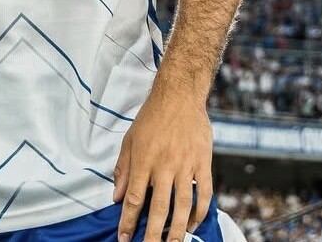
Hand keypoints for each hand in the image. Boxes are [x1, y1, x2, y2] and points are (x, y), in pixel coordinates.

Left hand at [113, 86, 212, 241]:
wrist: (179, 94)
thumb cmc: (152, 116)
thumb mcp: (130, 139)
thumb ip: (123, 169)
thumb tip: (117, 197)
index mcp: (144, 160)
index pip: (135, 199)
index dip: (128, 222)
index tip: (124, 239)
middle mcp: (164, 165)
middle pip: (158, 208)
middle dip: (152, 235)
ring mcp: (186, 165)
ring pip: (183, 206)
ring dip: (178, 230)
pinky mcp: (202, 162)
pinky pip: (204, 193)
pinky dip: (200, 212)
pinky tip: (194, 223)